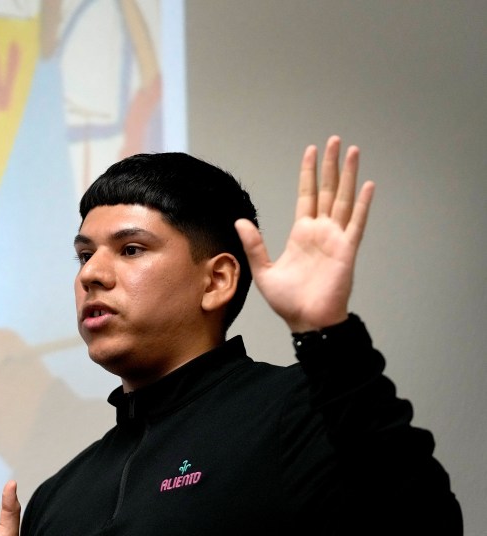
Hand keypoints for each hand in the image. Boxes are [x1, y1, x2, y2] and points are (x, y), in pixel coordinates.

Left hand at [235, 136, 374, 331]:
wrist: (307, 322)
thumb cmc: (289, 302)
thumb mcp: (264, 270)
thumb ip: (255, 244)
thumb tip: (240, 221)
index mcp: (302, 234)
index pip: (307, 195)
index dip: (308, 174)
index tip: (310, 151)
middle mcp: (320, 231)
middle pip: (328, 190)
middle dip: (330, 165)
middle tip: (333, 140)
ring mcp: (335, 238)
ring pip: (344, 199)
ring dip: (348, 175)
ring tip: (351, 151)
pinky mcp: (347, 250)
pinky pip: (356, 223)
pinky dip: (363, 204)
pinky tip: (367, 184)